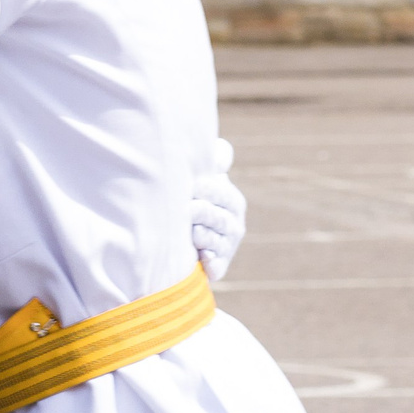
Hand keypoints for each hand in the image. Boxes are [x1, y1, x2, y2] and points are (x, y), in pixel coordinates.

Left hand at [193, 138, 245, 280]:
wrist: (181, 242)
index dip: (206, 188)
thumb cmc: (191, 203)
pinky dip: (210, 262)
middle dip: (201, 212)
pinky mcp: (218, 266)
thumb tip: (221, 146)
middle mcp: (233, 223)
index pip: (221, 192)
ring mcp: (226, 246)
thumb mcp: (200, 182)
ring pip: (214, 239)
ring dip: (201, 235)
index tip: (191, 185)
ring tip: (190, 232)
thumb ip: (211, 165)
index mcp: (230, 201)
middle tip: (185, 208)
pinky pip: (217, 264)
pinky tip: (203, 258)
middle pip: (217, 216)